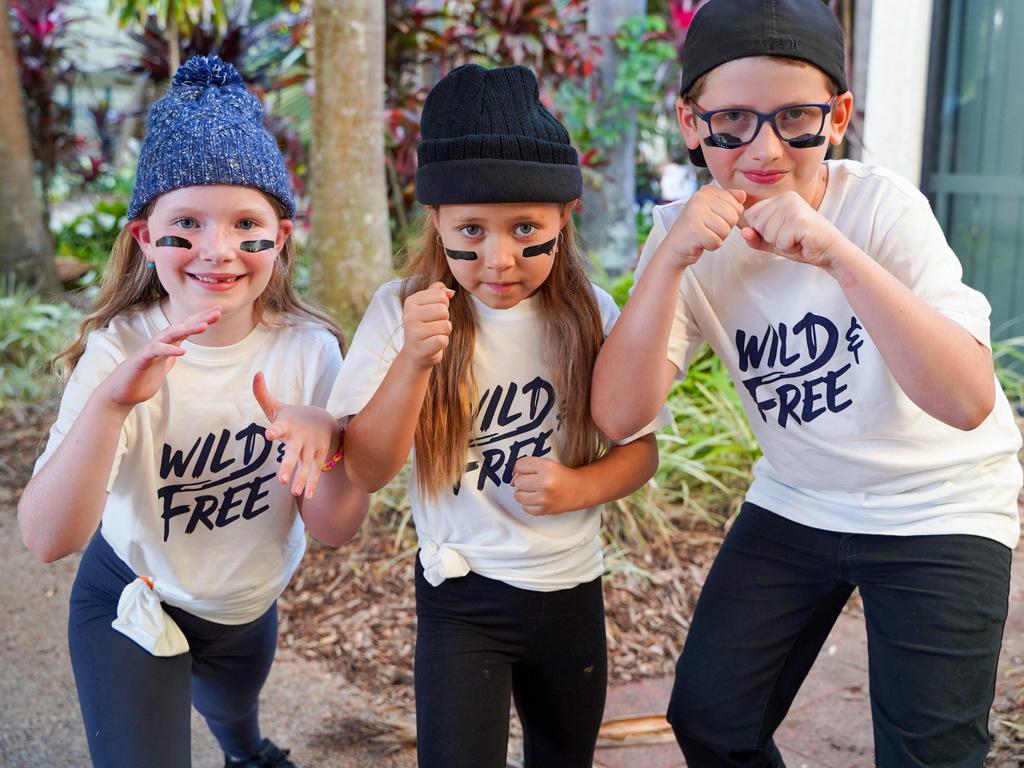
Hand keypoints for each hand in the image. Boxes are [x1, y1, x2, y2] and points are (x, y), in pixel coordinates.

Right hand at [97, 307, 219, 410]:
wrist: (120, 393)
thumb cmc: (141, 379)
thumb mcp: (162, 366)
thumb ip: (171, 356)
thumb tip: (180, 350)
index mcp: (166, 344)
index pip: (186, 327)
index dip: (202, 318)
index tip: (218, 310)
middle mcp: (159, 343)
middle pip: (182, 326)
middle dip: (200, 318)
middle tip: (218, 311)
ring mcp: (150, 349)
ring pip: (170, 334)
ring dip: (187, 329)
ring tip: (204, 326)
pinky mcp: (141, 360)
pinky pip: (156, 351)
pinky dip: (169, 350)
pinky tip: (182, 351)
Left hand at [253, 372, 339, 498]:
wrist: (325, 421)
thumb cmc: (293, 417)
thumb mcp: (278, 407)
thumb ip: (263, 394)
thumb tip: (256, 373)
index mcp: (288, 426)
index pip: (280, 427)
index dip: (275, 431)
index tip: (269, 434)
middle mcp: (300, 438)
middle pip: (294, 453)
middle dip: (288, 465)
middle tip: (280, 479)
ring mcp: (312, 449)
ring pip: (306, 465)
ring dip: (301, 479)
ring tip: (293, 491)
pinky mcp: (319, 457)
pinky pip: (316, 471)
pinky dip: (313, 483)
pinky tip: (307, 496)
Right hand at [400, 282, 453, 368]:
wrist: (415, 353)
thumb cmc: (425, 327)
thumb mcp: (427, 306)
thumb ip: (437, 293)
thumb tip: (450, 291)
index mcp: (411, 301)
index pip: (441, 295)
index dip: (443, 305)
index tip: (433, 314)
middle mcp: (409, 315)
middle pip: (444, 310)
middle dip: (444, 319)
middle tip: (433, 327)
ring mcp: (413, 332)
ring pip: (446, 325)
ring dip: (444, 332)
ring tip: (433, 335)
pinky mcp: (421, 347)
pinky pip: (443, 340)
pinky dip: (443, 343)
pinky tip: (433, 345)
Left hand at [511, 456, 580, 515]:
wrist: (579, 490)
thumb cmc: (563, 476)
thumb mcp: (548, 463)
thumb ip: (530, 466)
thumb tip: (513, 476)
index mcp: (547, 467)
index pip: (519, 466)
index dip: (521, 468)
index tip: (526, 470)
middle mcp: (546, 483)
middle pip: (517, 481)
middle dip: (522, 481)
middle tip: (531, 481)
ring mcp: (545, 498)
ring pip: (518, 496)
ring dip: (524, 493)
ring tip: (533, 490)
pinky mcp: (544, 510)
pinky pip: (525, 508)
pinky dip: (529, 504)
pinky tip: (536, 498)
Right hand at [662, 186, 745, 264]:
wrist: (675, 247)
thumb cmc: (697, 229)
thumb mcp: (713, 211)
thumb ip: (729, 201)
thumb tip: (743, 194)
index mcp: (707, 191)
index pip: (737, 205)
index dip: (728, 218)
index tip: (712, 220)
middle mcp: (700, 197)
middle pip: (733, 217)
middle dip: (724, 229)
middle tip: (707, 229)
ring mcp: (695, 213)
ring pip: (725, 230)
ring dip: (717, 238)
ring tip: (703, 235)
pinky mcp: (694, 230)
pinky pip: (717, 241)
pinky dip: (710, 246)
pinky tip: (699, 242)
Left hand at [741, 191, 843, 269]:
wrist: (830, 250)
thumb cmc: (801, 244)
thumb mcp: (773, 242)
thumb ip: (755, 238)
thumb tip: (743, 232)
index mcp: (779, 198)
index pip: (751, 216)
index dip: (762, 231)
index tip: (781, 232)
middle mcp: (787, 198)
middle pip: (757, 224)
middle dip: (771, 238)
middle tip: (791, 237)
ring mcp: (794, 207)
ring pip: (768, 233)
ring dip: (781, 243)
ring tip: (797, 239)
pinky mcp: (801, 220)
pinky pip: (780, 241)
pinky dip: (789, 247)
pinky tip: (802, 242)